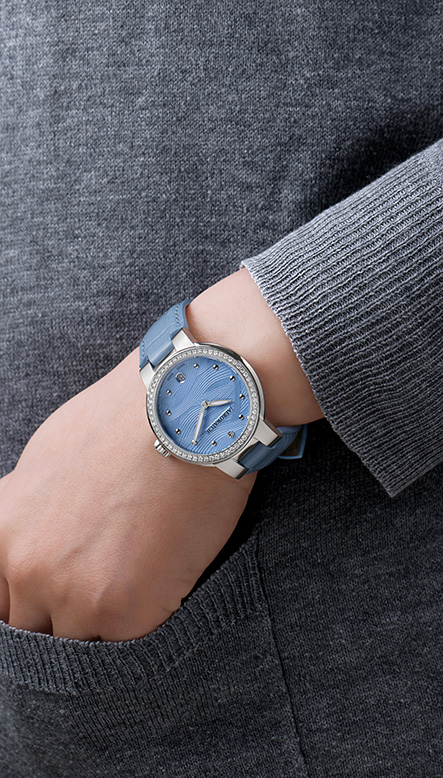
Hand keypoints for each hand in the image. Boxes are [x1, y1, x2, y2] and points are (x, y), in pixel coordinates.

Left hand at [0, 349, 254, 640]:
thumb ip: (27, 517)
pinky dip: (151, 618)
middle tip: (106, 591)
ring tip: (143, 579)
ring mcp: (76, 595)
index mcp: (2, 535)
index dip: (30, 607)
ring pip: (82, 644)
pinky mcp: (129, 610)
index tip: (55, 605)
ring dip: (110, 624)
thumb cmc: (123, 422)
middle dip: (68, 617)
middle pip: (36, 631)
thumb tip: (29, 540)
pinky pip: (132, 643)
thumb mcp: (45, 459)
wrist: (184, 409)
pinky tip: (168, 575)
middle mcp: (29, 571)